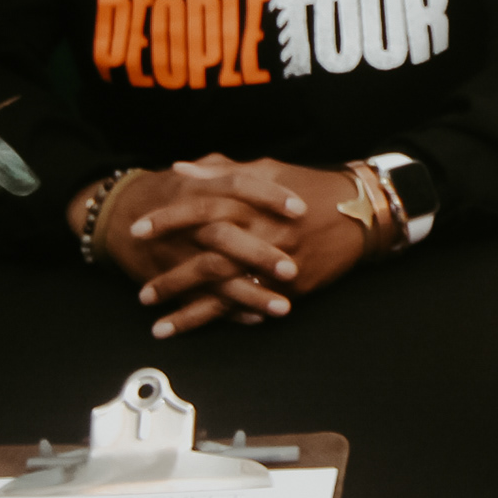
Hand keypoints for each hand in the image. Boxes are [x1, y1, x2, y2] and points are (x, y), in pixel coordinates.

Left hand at [89, 159, 371, 336]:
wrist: (360, 213)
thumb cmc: (309, 186)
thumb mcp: (267, 168)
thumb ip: (221, 170)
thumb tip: (180, 168)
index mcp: (251, 200)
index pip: (201, 206)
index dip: (168, 218)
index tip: (137, 229)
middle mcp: (260, 231)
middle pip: (207, 255)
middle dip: (172, 275)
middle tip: (141, 293)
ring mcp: (275, 262)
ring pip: (225, 289)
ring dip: (188, 308)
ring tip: (157, 322)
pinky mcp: (289, 285)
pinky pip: (250, 305)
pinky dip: (223, 318)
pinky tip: (199, 329)